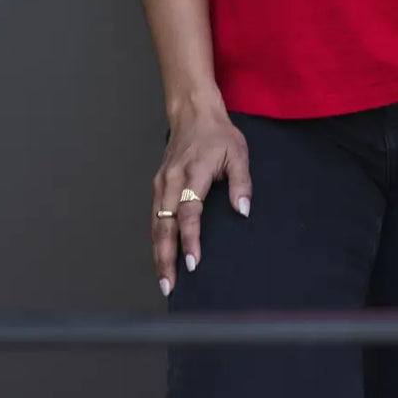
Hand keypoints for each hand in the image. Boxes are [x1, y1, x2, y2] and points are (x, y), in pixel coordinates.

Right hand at [152, 104, 251, 296]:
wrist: (192, 113)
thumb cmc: (217, 134)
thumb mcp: (238, 152)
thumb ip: (241, 182)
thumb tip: (243, 211)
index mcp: (194, 172)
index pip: (189, 212)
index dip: (190, 238)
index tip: (193, 261)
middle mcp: (173, 180)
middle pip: (164, 224)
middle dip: (165, 257)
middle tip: (169, 284)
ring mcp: (162, 183)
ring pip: (156, 224)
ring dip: (158, 253)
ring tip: (164, 279)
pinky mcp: (158, 185)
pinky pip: (154, 216)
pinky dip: (156, 239)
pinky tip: (161, 256)